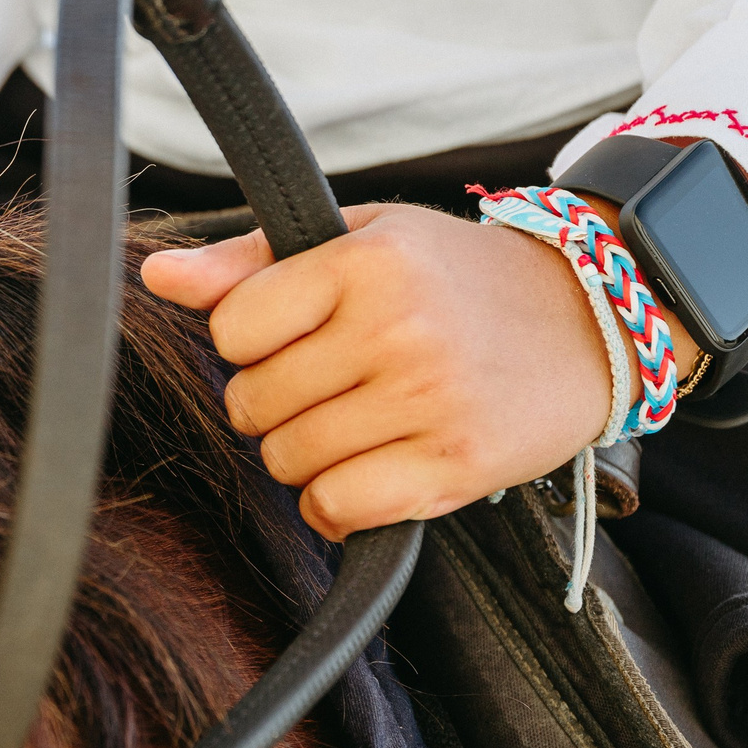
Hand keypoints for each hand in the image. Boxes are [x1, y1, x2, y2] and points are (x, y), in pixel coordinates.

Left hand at [142, 203, 698, 538]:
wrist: (589, 321)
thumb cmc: (459, 277)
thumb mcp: (362, 238)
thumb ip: (253, 260)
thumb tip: (157, 277)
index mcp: (368, 261)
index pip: (234, 329)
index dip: (250, 340)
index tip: (292, 333)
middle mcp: (398, 330)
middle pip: (253, 403)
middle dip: (275, 400)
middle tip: (331, 380)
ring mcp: (429, 403)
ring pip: (288, 461)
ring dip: (306, 453)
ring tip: (357, 419)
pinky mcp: (455, 467)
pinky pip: (338, 509)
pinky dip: (336, 502)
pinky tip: (368, 468)